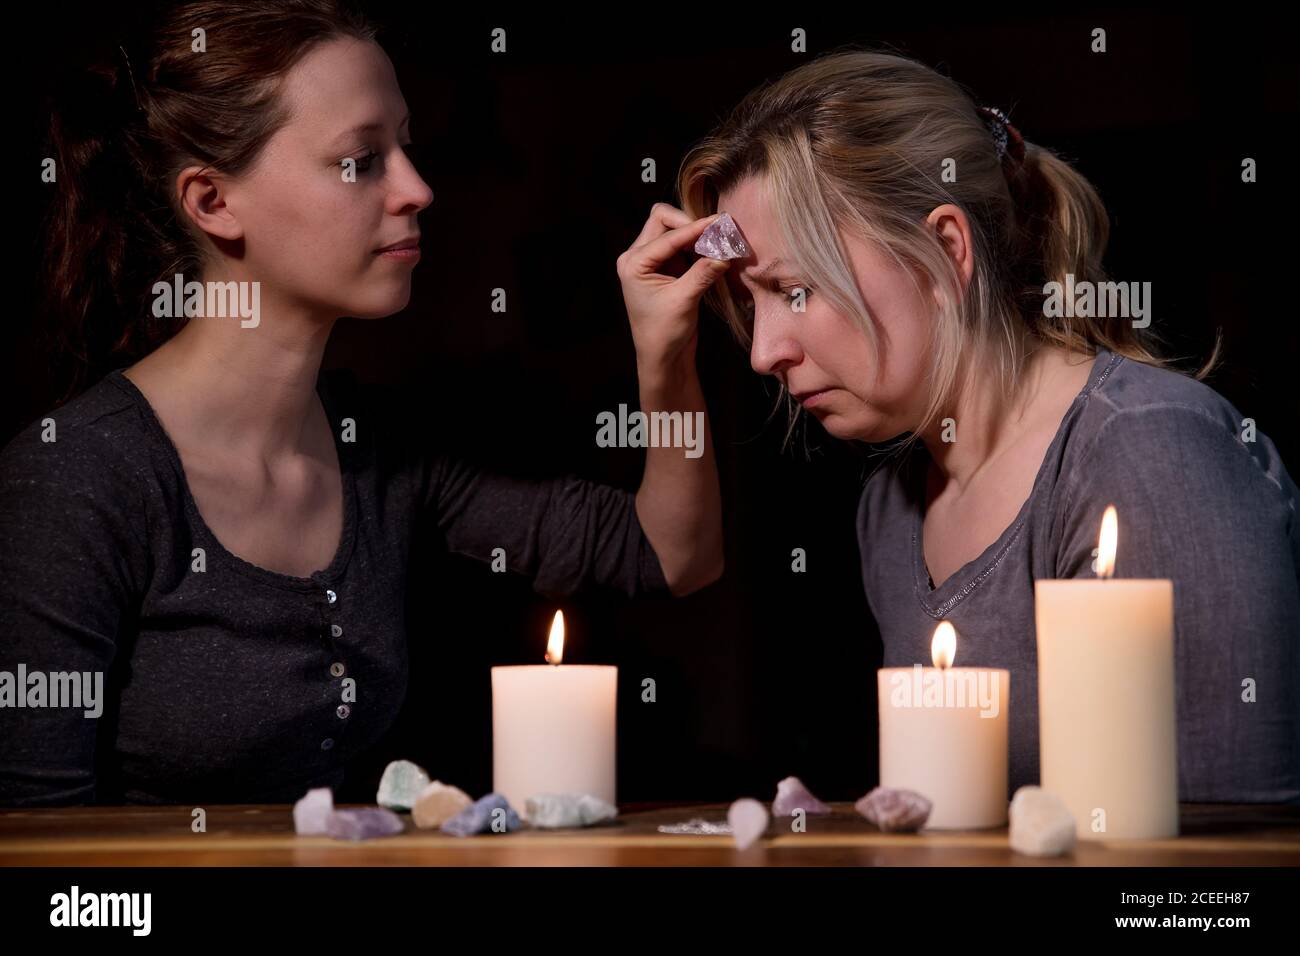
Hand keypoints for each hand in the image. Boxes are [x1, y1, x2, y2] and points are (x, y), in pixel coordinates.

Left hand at [616, 204, 730, 373]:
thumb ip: (704, 272)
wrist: (663, 358)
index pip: (667, 235)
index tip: (720, 224)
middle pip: (664, 220)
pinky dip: (698, 246)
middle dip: (691, 225)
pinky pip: (683, 246)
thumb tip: (726, 249)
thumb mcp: (684, 300)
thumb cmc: (664, 334)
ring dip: (696, 235)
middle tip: (716, 235)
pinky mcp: (667, 269)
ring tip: (718, 246)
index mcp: (633, 263)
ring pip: (674, 231)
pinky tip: (713, 255)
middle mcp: (638, 257)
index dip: (695, 228)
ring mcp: (652, 261)